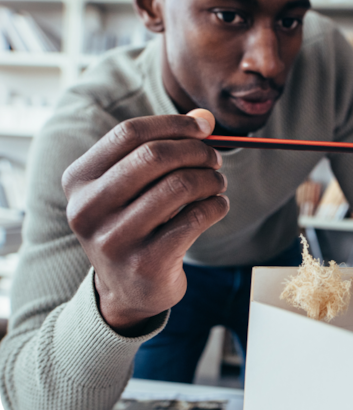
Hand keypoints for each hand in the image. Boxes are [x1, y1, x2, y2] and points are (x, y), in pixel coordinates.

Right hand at [62, 109, 228, 334]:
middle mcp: (88, 209)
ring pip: (179, 186)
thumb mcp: (134, 186)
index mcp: (79, 181)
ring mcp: (115, 240)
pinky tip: (217, 206)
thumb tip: (204, 118)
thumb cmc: (135, 224)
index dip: (173, 125)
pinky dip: (216, 205)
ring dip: (210, 179)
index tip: (203, 128)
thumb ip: (163, 147)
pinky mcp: (147, 264)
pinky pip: (196, 218)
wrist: (127, 291)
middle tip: (215, 159)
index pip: (129, 134)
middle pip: (155, 156)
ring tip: (217, 183)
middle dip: (196, 151)